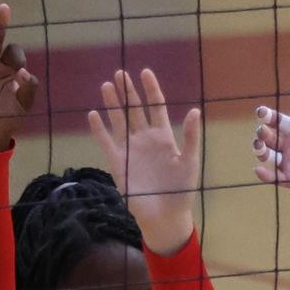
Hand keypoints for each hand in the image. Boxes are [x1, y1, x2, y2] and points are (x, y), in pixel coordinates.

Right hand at [86, 67, 200, 255]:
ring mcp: (131, 151)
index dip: (151, 89)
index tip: (145, 72)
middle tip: (120, 73)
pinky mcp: (119, 164)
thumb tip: (195, 110)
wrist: (165, 216)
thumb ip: (191, 137)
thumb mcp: (190, 162)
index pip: (156, 107)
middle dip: (128, 92)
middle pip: (135, 110)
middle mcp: (145, 140)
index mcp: (163, 137)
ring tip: (107, 85)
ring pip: (120, 122)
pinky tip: (93, 115)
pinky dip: (99, 130)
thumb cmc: (181, 191)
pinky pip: (107, 143)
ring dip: (113, 104)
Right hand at [251, 92, 289, 214]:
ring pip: (268, 155)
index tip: (261, 112)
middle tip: (262, 131)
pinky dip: (265, 175)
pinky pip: (274, 177)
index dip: (267, 116)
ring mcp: (289, 163)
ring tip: (259, 146)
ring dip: (260, 150)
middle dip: (262, 133)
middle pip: (269, 137)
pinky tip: (259, 170)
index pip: (277, 121)